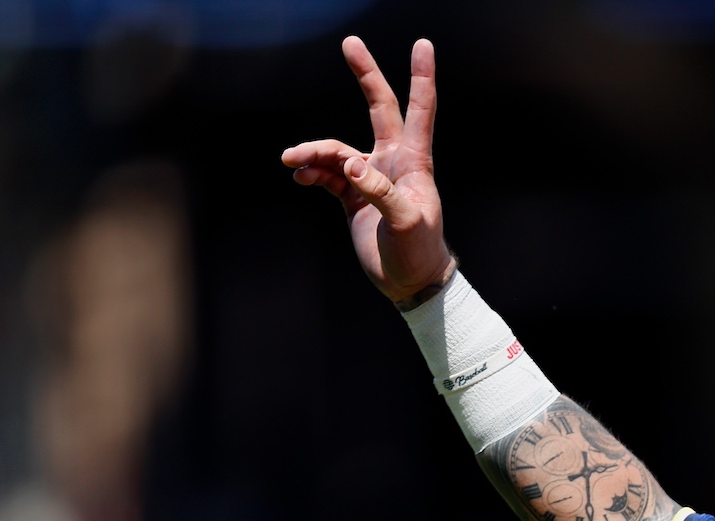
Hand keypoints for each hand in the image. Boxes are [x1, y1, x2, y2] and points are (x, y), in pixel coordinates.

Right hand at [282, 36, 450, 303]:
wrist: (409, 282)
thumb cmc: (418, 251)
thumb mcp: (405, 223)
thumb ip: (380, 192)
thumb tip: (351, 164)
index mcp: (414, 162)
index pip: (419, 111)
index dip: (421, 78)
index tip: (422, 44)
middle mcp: (393, 162)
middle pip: (379, 108)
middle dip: (365, 75)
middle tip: (351, 43)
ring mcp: (371, 176)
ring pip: (338, 149)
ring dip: (313, 150)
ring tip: (291, 161)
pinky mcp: (352, 195)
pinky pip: (326, 172)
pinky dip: (311, 171)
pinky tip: (298, 175)